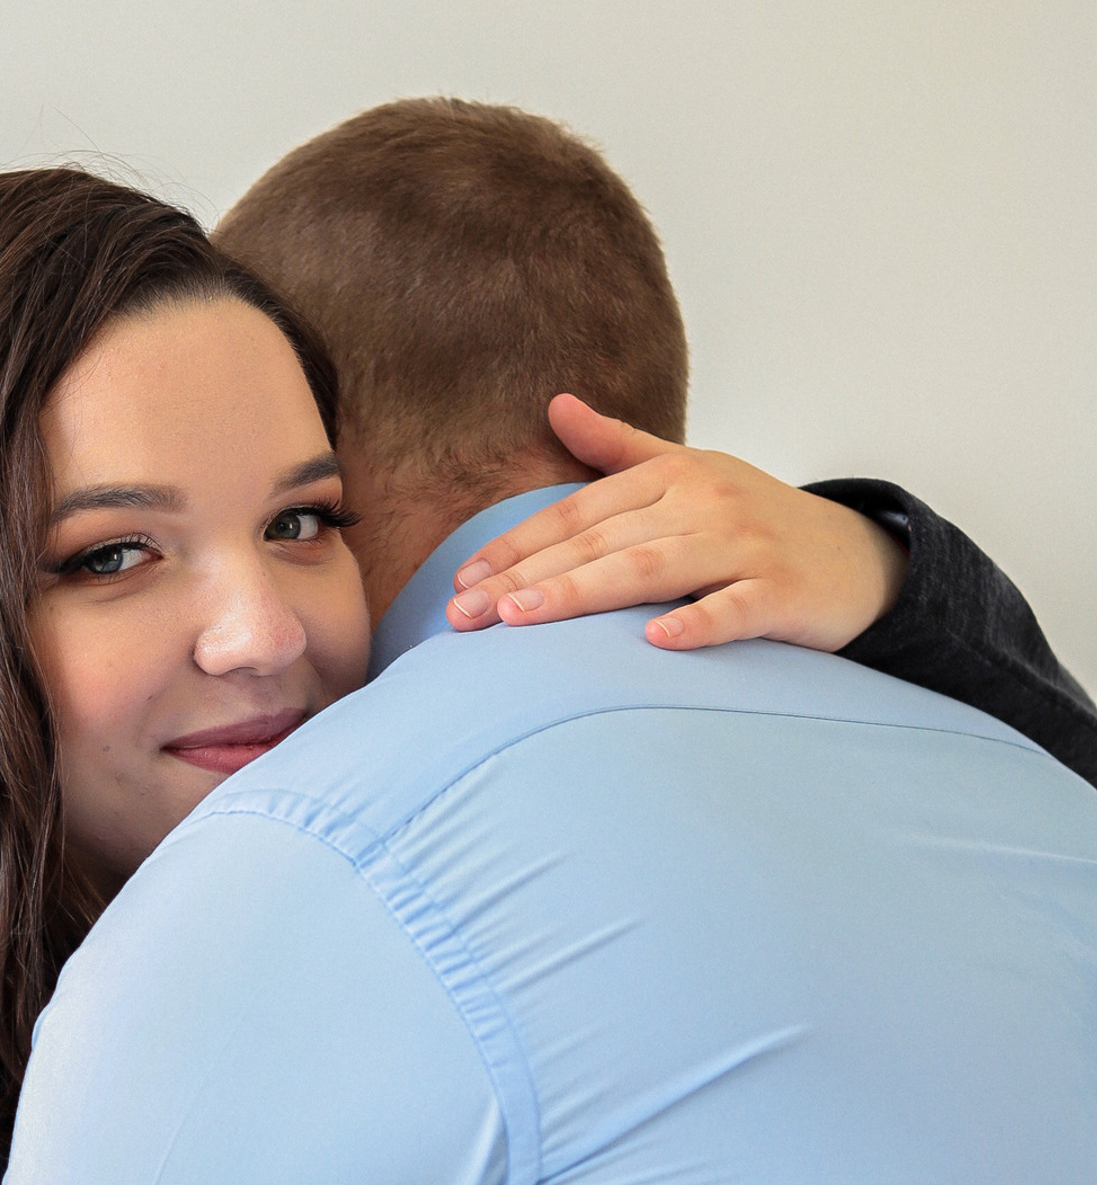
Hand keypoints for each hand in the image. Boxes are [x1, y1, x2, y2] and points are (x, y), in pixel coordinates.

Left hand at [445, 394, 907, 652]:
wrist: (858, 560)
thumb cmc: (754, 522)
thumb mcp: (687, 473)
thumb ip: (617, 447)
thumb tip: (554, 406)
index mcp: (672, 475)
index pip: (576, 513)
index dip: (515, 545)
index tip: (461, 583)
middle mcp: (704, 503)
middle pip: (599, 542)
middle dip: (524, 577)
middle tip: (464, 615)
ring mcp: (744, 546)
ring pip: (648, 570)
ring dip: (580, 593)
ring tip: (520, 618)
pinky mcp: (781, 593)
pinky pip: (732, 608)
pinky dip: (696, 624)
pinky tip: (654, 642)